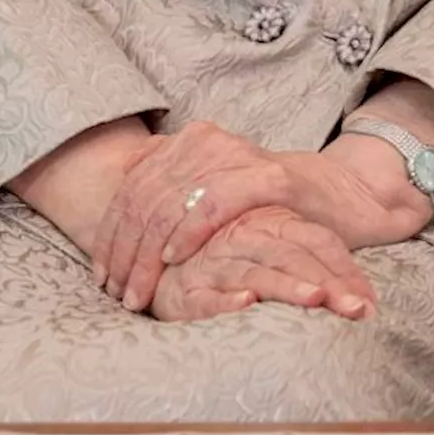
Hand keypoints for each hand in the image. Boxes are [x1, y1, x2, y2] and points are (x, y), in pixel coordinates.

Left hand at [92, 119, 424, 315]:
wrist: (332, 198)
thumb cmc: (261, 209)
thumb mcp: (207, 197)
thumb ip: (169, 200)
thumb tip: (110, 228)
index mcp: (186, 142)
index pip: (132, 188)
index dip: (110, 234)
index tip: (101, 274)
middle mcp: (206, 140)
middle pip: (144, 196)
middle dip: (124, 251)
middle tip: (118, 293)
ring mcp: (237, 155)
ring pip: (169, 201)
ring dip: (146, 253)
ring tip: (138, 291)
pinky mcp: (267, 178)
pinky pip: (212, 203)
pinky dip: (187, 231)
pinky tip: (172, 260)